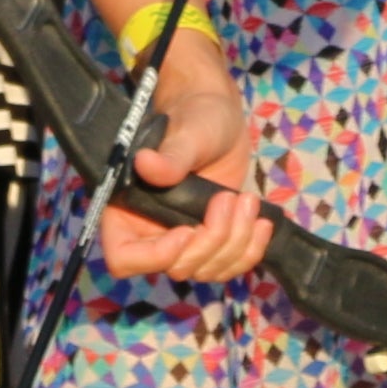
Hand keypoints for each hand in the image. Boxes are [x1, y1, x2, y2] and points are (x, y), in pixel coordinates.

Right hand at [95, 30, 275, 285]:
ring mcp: (183, 238)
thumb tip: (146, 164)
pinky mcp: (213, 239)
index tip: (187, 230)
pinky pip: (229, 265)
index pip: (125, 258)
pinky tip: (261, 221)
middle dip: (211, 241)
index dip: (156, 256)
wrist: (219, 118)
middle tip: (228, 199)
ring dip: (236, 243)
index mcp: (127, 208)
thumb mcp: (186, 135)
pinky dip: (250, 250)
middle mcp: (150, 231)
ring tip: (247, 201)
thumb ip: (170, 156)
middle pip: (176, 267)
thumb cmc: (194, 117)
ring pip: (207, 270)